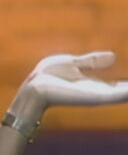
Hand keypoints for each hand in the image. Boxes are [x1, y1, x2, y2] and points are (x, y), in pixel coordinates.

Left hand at [12, 51, 127, 120]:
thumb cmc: (48, 77)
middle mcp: (103, 93)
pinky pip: (124, 94)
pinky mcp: (98, 97)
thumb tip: (114, 56)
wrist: (35, 88)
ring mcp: (102, 96)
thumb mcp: (73, 64)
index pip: (124, 86)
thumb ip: (93, 62)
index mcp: (96, 86)